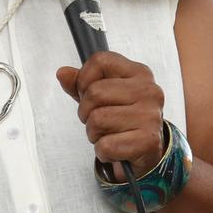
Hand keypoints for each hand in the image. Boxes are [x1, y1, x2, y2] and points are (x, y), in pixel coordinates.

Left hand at [56, 51, 165, 181]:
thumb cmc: (122, 118)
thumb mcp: (102, 95)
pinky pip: (106, 146)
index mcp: (138, 72)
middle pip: (94, 93)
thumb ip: (80, 83)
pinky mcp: (148, 141)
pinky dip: (103, 152)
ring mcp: (150, 116)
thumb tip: (62, 73)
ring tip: (109, 134)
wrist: (145, 150)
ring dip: (94, 134)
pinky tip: (116, 148)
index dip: (84, 79)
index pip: (99, 61)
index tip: (89, 94)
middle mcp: (149, 91)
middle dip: (86, 112)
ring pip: (97, 120)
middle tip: (100, 121)